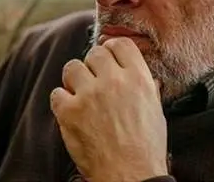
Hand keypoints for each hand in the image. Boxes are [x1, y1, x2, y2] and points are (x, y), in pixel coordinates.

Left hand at [50, 37, 168, 181]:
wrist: (130, 176)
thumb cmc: (146, 149)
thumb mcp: (156, 111)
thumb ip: (147, 88)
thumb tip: (144, 78)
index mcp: (138, 79)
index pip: (120, 44)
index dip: (112, 49)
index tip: (108, 58)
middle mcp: (113, 81)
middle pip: (95, 53)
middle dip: (93, 65)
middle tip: (94, 80)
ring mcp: (89, 95)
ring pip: (72, 67)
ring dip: (75, 79)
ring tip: (80, 93)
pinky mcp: (69, 112)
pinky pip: (56, 93)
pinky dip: (62, 101)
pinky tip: (71, 110)